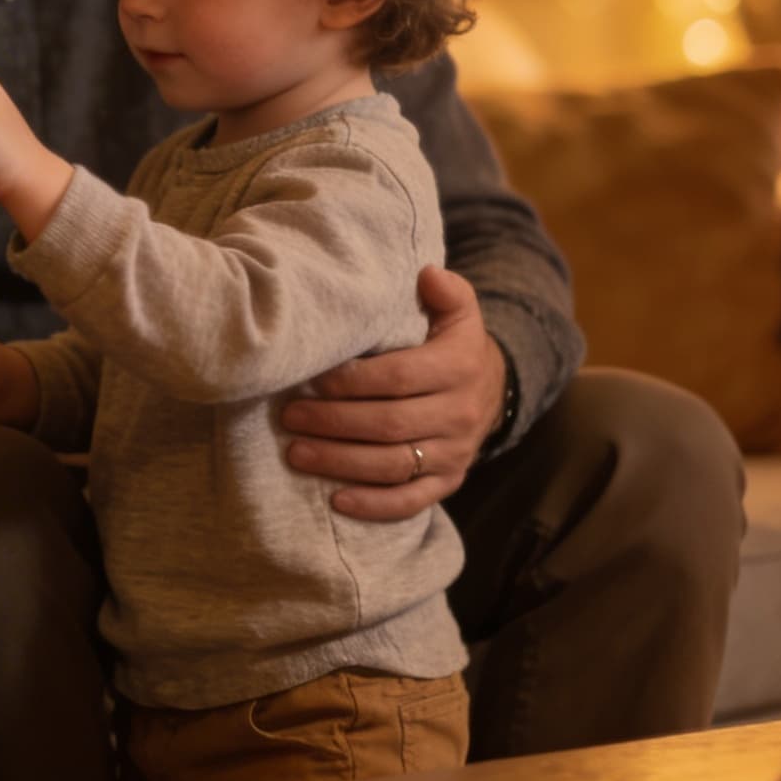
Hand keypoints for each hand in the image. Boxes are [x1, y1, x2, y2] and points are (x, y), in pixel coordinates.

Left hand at [275, 267, 506, 520]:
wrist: (491, 389)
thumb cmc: (453, 344)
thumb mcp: (458, 312)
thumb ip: (446, 292)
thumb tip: (427, 275)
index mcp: (459, 367)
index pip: (398, 377)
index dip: (352, 381)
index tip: (311, 379)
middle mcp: (460, 414)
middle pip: (389, 424)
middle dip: (333, 422)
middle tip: (288, 417)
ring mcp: (455, 453)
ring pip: (394, 465)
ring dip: (341, 463)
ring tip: (296, 453)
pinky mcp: (450, 482)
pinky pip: (412, 501)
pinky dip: (374, 506)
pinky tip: (336, 501)